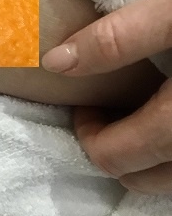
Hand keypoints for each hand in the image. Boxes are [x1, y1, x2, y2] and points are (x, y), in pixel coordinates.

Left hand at [42, 0, 171, 193]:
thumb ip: (118, 39)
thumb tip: (55, 61)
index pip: (115, 157)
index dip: (88, 132)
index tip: (86, 103)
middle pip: (143, 177)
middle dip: (116, 147)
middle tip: (108, 108)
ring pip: (170, 176)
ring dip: (148, 154)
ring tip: (140, 112)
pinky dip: (170, 149)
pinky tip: (164, 110)